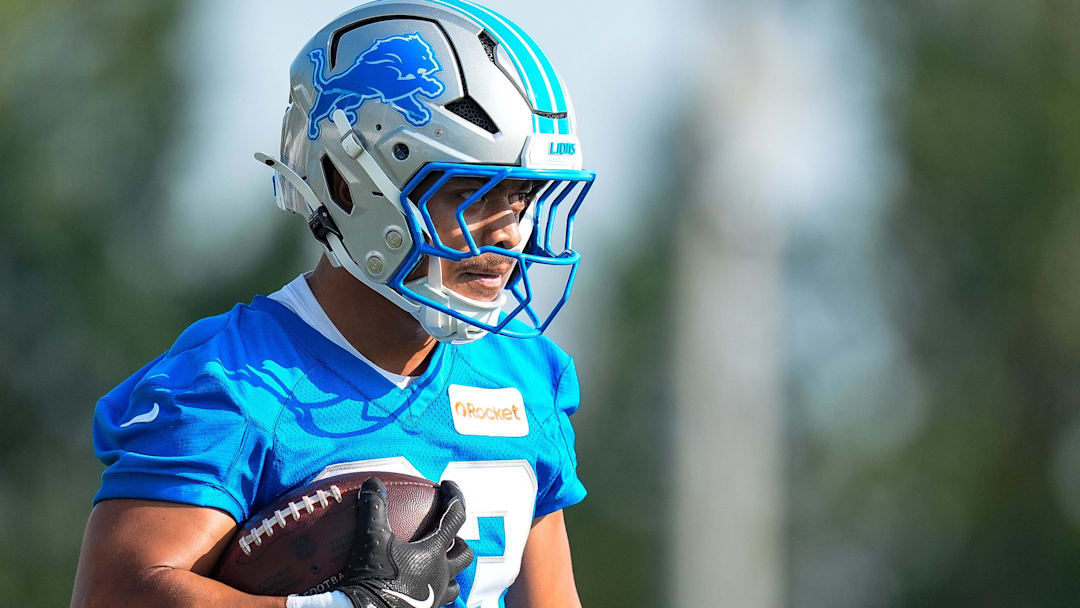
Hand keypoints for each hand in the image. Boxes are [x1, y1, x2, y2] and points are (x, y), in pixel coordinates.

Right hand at [334, 477, 473, 607]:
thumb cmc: (373, 578)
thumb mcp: (371, 539)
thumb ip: (373, 508)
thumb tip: (373, 482)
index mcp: (434, 553)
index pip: (455, 517)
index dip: (455, 496)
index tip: (447, 484)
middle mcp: (441, 575)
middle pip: (464, 554)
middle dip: (458, 541)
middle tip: (446, 534)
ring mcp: (435, 597)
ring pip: (455, 582)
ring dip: (450, 569)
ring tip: (436, 563)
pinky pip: (437, 599)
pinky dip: (432, 588)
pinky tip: (414, 585)